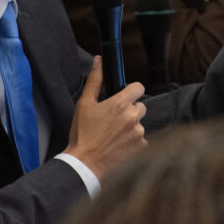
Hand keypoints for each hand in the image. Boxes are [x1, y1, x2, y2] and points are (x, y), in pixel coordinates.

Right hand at [64, 57, 147, 178]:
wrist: (85, 163)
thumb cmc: (83, 134)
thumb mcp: (84, 104)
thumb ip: (94, 80)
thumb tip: (98, 60)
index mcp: (120, 104)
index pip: (139, 87)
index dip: (132, 90)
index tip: (124, 96)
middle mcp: (133, 117)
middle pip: (140, 106)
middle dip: (130, 110)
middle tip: (113, 119)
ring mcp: (138, 133)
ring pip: (139, 124)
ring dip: (130, 127)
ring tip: (113, 135)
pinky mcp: (141, 147)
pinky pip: (141, 139)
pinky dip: (133, 141)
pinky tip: (119, 145)